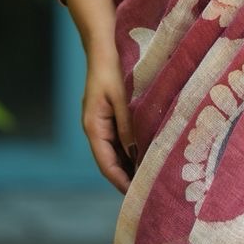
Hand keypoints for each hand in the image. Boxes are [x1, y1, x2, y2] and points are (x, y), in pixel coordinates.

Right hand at [81, 46, 136, 193]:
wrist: (104, 47)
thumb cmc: (112, 70)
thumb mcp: (122, 99)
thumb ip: (128, 126)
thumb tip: (135, 154)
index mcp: (93, 127)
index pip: (106, 163)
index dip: (120, 181)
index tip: (136, 196)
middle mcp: (95, 128)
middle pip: (110, 161)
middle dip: (126, 177)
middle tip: (148, 193)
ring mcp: (102, 122)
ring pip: (116, 152)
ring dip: (130, 164)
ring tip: (150, 178)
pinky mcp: (110, 115)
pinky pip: (120, 139)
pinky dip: (131, 149)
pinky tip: (146, 154)